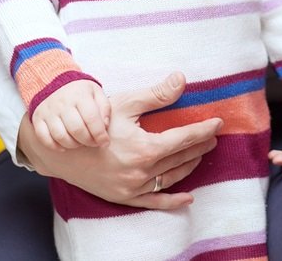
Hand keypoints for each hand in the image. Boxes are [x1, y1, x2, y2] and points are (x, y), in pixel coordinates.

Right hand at [19, 72, 222, 209]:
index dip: (203, 129)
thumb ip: (156, 94)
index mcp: (145, 148)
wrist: (63, 150)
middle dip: (200, 145)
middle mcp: (142, 171)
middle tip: (213, 135)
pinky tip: (188, 198)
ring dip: (190, 165)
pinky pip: (155, 201)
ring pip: (172, 177)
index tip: (217, 122)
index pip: (185, 138)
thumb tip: (182, 79)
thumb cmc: (94, 122)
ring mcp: (134, 187)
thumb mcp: (125, 103)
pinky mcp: (125, 197)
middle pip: (182, 158)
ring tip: (201, 152)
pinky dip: (173, 200)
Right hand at [31, 79, 110, 150]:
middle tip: (93, 143)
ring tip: (79, 143)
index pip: (91, 118)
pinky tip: (64, 146)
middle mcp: (63, 102)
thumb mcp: (96, 93)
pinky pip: (43, 137)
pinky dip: (54, 146)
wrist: (54, 81)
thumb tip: (105, 127)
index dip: (100, 134)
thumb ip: (104, 108)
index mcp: (80, 94)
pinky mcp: (38, 118)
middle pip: (76, 129)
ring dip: (73, 145)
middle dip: (88, 141)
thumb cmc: (80, 92)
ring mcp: (48, 111)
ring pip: (60, 136)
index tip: (105, 142)